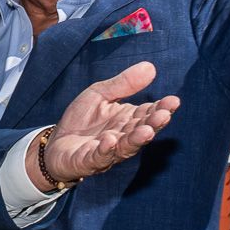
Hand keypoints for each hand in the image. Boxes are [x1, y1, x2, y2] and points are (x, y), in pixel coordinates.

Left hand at [30, 62, 179, 189]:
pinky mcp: (88, 161)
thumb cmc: (82, 119)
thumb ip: (123, 84)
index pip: (148, 113)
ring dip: (136, 140)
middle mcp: (122, 136)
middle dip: (154, 124)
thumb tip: (150, 67)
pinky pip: (99, 157)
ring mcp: (107, 151)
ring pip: (126, 147)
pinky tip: (110, 140)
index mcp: (128, 119)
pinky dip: (106, 149)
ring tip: (146, 131)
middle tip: (164, 115)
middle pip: (142, 131)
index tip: (174, 101)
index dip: (162, 108)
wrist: (56, 142)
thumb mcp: (100, 93)